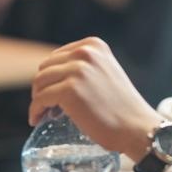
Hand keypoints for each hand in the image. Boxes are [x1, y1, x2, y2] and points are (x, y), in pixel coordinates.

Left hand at [29, 37, 158, 161]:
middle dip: (43, 88)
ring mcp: (77, 70)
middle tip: (50, 107)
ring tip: (45, 114)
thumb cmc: (122, 107)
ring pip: (39, 83)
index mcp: (93, 45)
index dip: (52, 77)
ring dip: (38, 99)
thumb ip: (85, 67)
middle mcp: (85, 53)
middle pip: (45, 68)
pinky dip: (35, 111)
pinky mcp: (69, 90)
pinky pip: (40, 99)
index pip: (57, 57)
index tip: (54, 93)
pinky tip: (37, 119)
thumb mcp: (105, 72)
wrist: (137, 127)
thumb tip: (53, 77)